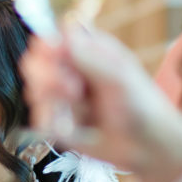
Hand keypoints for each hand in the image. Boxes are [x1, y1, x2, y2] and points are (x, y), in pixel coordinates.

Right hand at [21, 29, 181, 181]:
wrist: (148, 147)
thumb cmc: (142, 105)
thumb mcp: (119, 78)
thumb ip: (89, 58)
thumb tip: (62, 35)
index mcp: (87, 50)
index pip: (51, 37)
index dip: (46, 46)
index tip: (54, 57)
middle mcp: (70, 70)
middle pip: (34, 64)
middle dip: (49, 78)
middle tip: (74, 90)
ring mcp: (62, 97)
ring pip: (34, 93)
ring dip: (54, 105)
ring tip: (81, 113)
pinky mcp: (58, 122)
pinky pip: (40, 120)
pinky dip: (55, 126)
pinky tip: (74, 130)